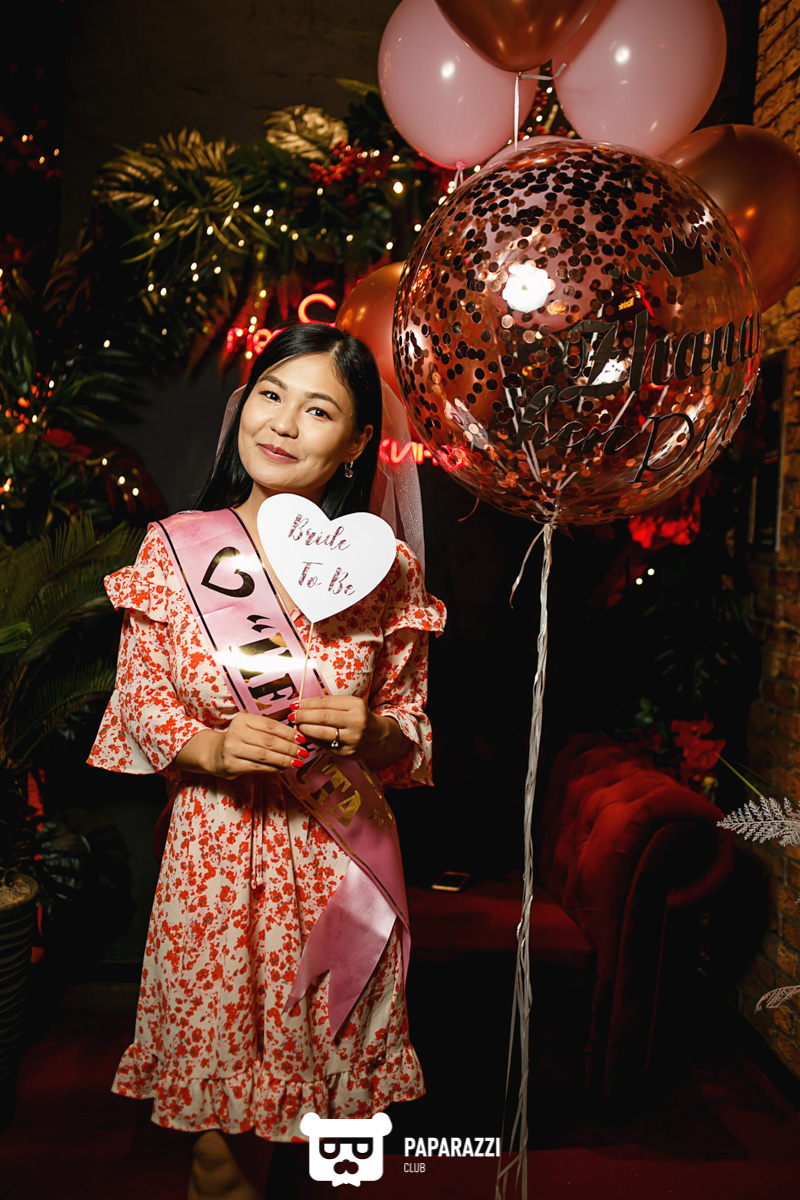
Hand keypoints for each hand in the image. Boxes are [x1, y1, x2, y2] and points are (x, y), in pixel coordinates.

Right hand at [208, 712, 306, 778]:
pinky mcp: (231, 765)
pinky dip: (273, 768)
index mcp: (243, 719)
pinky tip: (283, 768)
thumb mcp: (250, 728)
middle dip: (289, 748)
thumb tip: (296, 737)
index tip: (302, 739)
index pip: (271, 726)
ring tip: (297, 762)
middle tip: (304, 753)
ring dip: (284, 760)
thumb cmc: (239, 740)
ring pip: (265, 755)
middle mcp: (236, 732)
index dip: (289, 733)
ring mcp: (232, 749)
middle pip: (269, 741)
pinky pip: (258, 767)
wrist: (214, 753)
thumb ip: (269, 730)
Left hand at [289, 696, 411, 767]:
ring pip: (322, 733)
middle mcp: (356, 722)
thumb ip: (329, 704)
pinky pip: (324, 746)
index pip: (326, 702)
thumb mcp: (349, 705)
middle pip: (323, 717)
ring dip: (305, 729)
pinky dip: (312, 740)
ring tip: (296, 725)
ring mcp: (352, 739)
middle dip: (303, 716)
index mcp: (356, 705)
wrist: (377, 737)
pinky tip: (305, 735)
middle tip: (292, 715)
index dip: (307, 703)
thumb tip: (301, 705)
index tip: (294, 704)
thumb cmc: (358, 717)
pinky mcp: (347, 753)